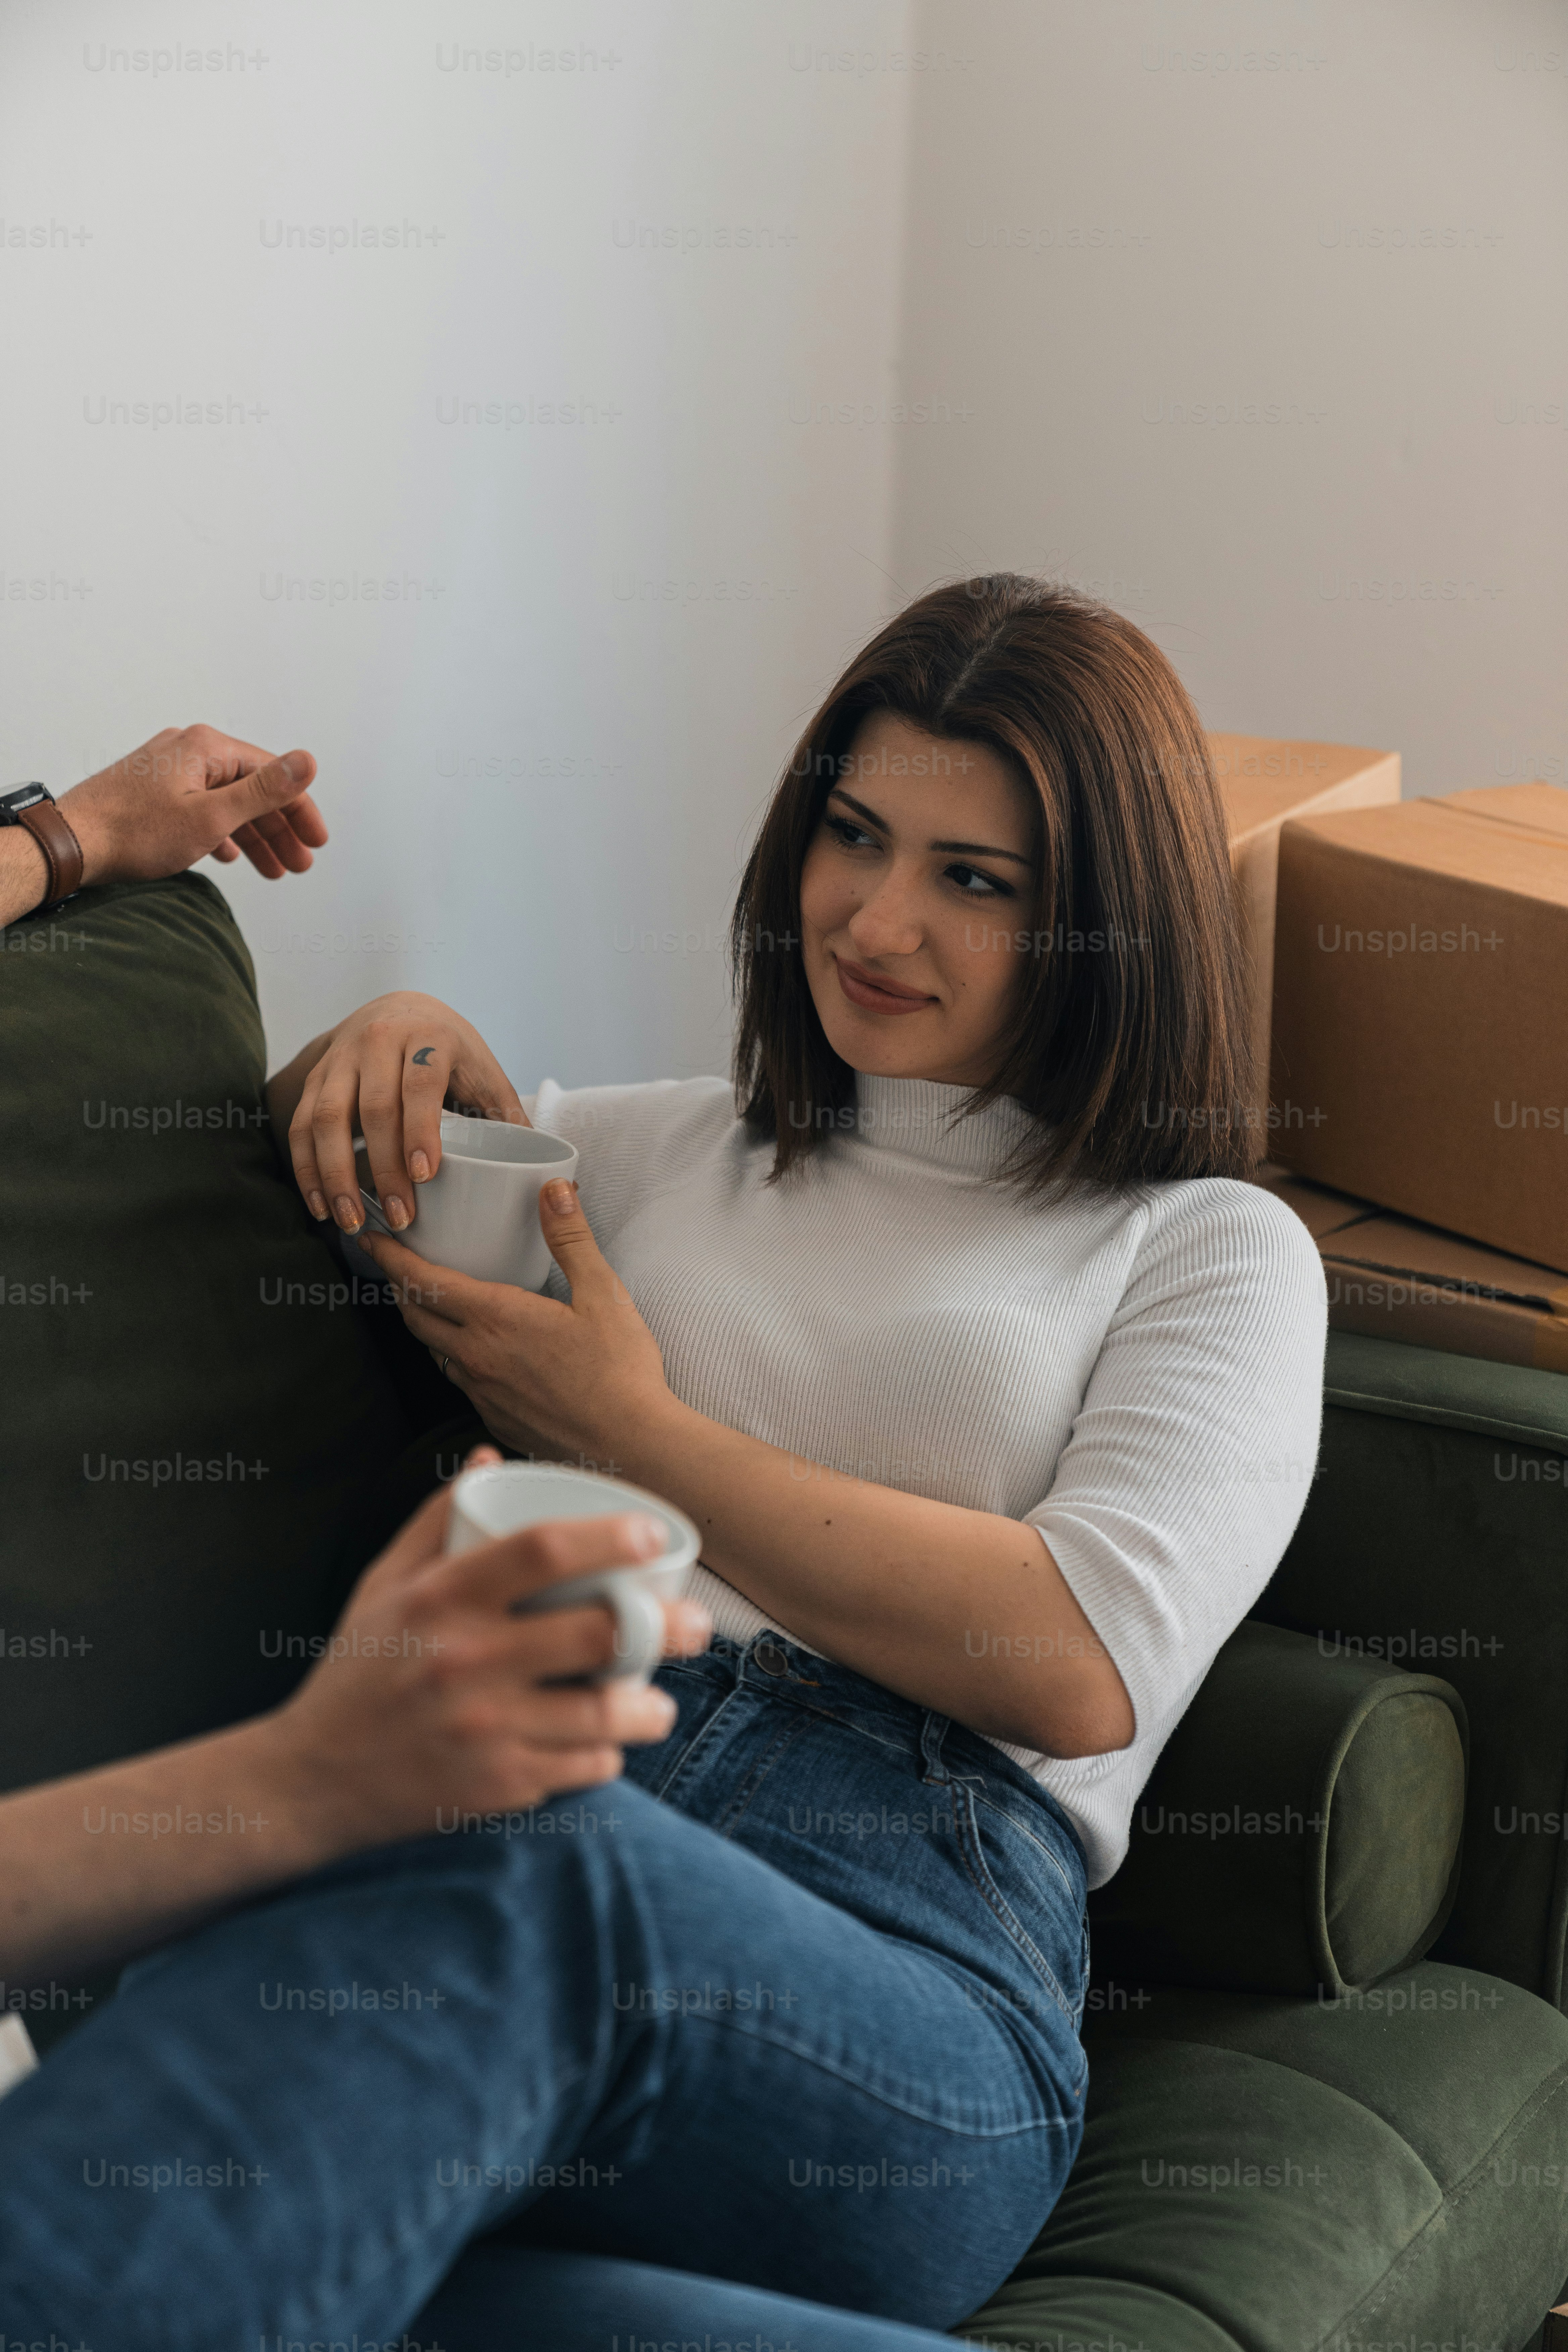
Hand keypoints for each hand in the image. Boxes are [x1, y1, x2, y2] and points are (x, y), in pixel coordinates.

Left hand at [59, 724, 327, 888]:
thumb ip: (264, 791)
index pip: (272, 775)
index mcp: (207, 747)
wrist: (71, 842)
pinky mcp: (152, 789)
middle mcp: (188, 749)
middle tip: (298, 864)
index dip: (300, 811)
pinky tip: (228, 855)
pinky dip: (220, 831)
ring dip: (252, 836)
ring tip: (272, 870)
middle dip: (278, 830)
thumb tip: (308, 761)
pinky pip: (200, 806)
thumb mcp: (212, 816)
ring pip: (225, 801)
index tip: (316, 842)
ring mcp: (168, 768)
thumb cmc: (133, 831)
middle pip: (250, 789)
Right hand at [266, 1446, 711, 1852]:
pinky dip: (606, 1755)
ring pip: (605, 1712)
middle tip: (695, 1624)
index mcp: (440, 1599)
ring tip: (658, 1700)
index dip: (611, 1535)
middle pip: (598, 1631)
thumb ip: (436, 1518)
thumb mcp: (383, 1584)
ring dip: (650, 1707)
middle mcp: (465, 1660)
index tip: (655, 1533)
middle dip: (666, 1627)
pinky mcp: (495, 1786)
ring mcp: (484, 1728)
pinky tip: (607, 1744)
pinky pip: (583, 1766)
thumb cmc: (357, 1671)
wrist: (311, 1779)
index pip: (543, 1549)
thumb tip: (489, 1458)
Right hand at [286, 993, 525, 1233]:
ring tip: (349, 1220)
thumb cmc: (449, 1051)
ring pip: (326, 1118)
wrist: (398, 1009)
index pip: (420, 1085)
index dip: (420, 1130)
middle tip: (399, 1215)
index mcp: (429, 1037)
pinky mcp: (315, 1076)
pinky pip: (301, 1124)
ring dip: (335, 1175)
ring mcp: (340, 1058)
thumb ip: (507, 1115)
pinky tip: (321, 1204)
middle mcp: (378, 1041)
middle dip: (383, 1167)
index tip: (424, 1175)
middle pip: (373, 1107)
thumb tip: (548, 1173)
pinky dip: (307, 1168)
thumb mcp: (483, 1070)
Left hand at [357, 1184, 674, 1468]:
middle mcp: (477, 1356)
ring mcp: (483, 1393)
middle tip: (397, 1264)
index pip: (422, 1281)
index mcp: (496, 1318)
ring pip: (435, 1351)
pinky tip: (479, 1352)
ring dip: (426, 1323)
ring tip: (434, 1304)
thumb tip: (554, 1189)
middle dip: (399, 1285)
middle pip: (416, 1316)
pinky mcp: (495, 1419)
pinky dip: (456, 1358)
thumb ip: (572, 1239)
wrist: (629, 1446)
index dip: (390, 1256)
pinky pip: (461, 1382)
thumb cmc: (620, 1371)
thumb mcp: (603, 1294)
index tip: (370, 1238)